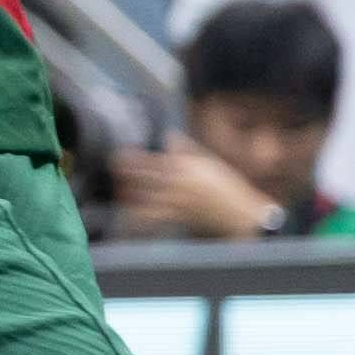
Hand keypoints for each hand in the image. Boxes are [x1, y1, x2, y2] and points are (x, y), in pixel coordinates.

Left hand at [109, 142, 283, 239]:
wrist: (241, 215)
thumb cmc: (227, 187)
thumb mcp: (209, 161)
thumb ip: (186, 149)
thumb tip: (169, 136)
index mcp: (186, 167)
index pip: (154, 161)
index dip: (133, 159)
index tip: (118, 155)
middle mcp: (179, 185)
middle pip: (144, 180)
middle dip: (126, 176)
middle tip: (113, 171)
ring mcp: (177, 203)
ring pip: (145, 200)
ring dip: (129, 196)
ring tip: (119, 192)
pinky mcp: (178, 218)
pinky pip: (153, 219)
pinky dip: (139, 218)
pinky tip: (129, 217)